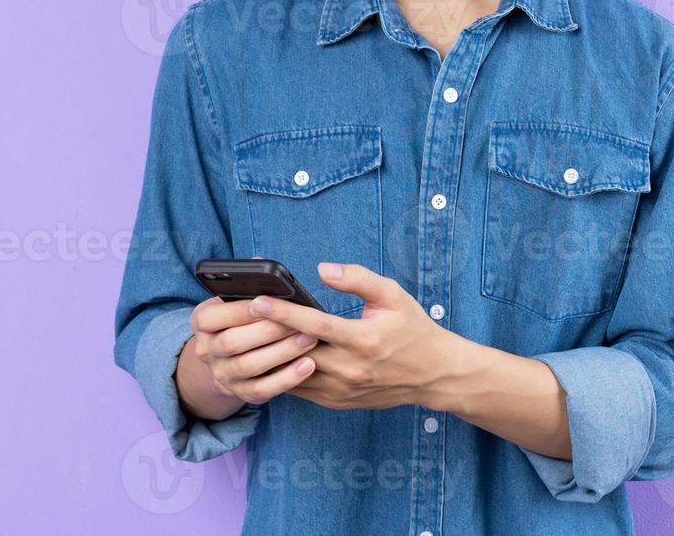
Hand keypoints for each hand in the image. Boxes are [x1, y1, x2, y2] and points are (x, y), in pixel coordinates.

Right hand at [188, 295, 320, 404]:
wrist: (232, 357)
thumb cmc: (244, 317)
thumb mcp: (237, 298)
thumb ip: (248, 282)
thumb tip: (260, 261)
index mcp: (201, 321)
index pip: (212, 316)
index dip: (240, 310)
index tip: (267, 301)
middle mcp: (206, 351)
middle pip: (233, 343)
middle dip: (269, 330)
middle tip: (301, 321)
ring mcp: (222, 375)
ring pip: (249, 366)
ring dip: (282, 352)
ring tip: (311, 339)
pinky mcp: (241, 394)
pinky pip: (263, 390)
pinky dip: (287, 378)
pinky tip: (309, 365)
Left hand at [247, 261, 461, 410]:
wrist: (432, 374)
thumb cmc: (412, 328)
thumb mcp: (393, 295)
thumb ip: (358, 279)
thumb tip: (323, 270)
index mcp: (364, 340)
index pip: (314, 325)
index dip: (283, 312)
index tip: (257, 300)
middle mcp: (351, 369)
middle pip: (296, 351)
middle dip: (266, 333)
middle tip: (241, 316)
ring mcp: (342, 391)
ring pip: (293, 375)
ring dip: (270, 356)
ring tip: (248, 336)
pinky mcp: (337, 403)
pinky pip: (300, 389)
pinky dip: (283, 373)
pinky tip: (269, 356)